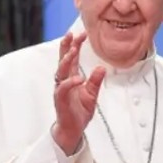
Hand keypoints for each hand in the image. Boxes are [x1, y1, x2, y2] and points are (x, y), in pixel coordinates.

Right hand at [52, 32, 106, 154]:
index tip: (82, 33)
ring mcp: (61, 90)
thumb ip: (95, 81)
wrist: (74, 129)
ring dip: (66, 60)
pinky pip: (63, 89)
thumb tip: (102, 68)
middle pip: (64, 60)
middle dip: (67, 47)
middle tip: (71, 35)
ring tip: (72, 51)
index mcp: (72, 77)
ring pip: (61, 71)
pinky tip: (78, 78)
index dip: (75, 45)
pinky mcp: (60, 100)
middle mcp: (64, 81)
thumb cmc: (80, 111)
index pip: (72, 57)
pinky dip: (70, 83)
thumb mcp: (92, 94)